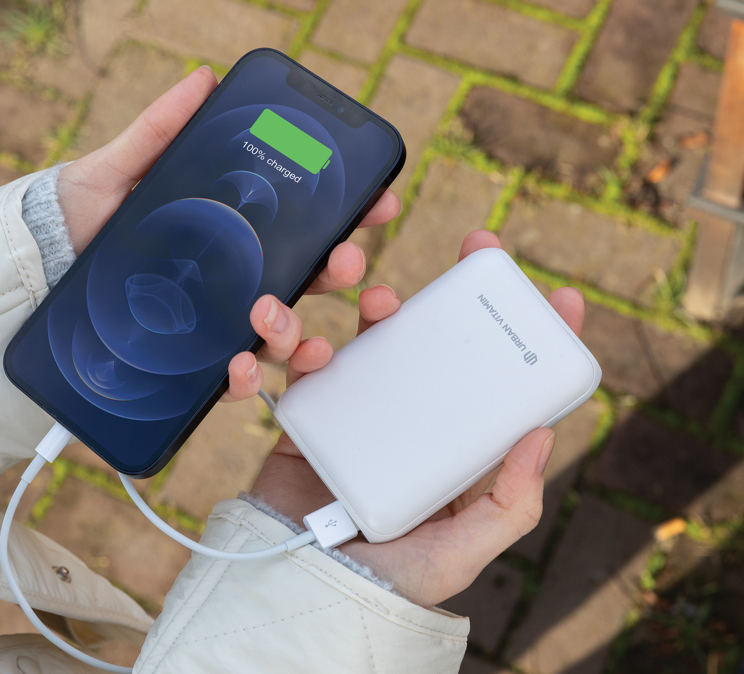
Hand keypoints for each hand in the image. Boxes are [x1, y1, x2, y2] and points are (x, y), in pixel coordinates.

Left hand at [53, 66, 400, 400]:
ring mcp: (217, 324)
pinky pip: (235, 380)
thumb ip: (162, 130)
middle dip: (341, 271)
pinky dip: (248, 379)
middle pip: (309, 281)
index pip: (307, 224)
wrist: (34, 271)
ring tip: (270, 315)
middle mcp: (236, 280)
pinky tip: (238, 366)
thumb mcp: (119, 169)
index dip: (350, 214)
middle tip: (344, 260)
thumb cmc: (81, 218)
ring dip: (297, 330)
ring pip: (283, 335)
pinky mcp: (192, 365)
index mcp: (234, 232)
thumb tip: (203, 79)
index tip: (378, 200)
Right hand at [248, 230, 585, 608]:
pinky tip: (300, 351)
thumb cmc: (389, 581)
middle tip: (469, 254)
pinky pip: (299, 374)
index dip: (532, 340)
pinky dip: (290, 354)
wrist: (303, 593)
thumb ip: (508, 504)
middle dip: (451, 296)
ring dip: (374, 310)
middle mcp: (411, 425)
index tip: (557, 296)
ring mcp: (358, 418)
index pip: (500, 387)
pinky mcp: (308, 420)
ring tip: (374, 300)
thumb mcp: (464, 549)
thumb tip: (544, 433)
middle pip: (434, 346)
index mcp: (455, 453)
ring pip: (367, 344)